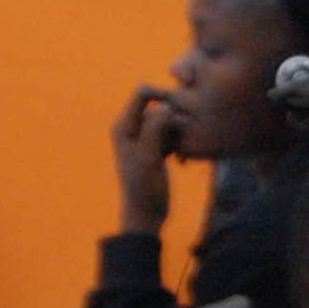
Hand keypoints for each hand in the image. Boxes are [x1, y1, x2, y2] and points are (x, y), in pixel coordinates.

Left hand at [112, 85, 180, 234]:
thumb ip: (155, 128)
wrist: (146, 214)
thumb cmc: (143, 188)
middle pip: (159, 106)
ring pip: (169, 122)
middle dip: (175, 119)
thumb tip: (166, 106)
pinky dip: (180, 143)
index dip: (163, 95)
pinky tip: (183, 161)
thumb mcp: (148, 156)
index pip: (142, 93)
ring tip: (182, 155)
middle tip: (185, 140)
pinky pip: (172, 135)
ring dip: (179, 134)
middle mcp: (131, 128)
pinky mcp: (156, 148)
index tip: (181, 110)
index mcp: (124, 126)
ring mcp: (144, 138)